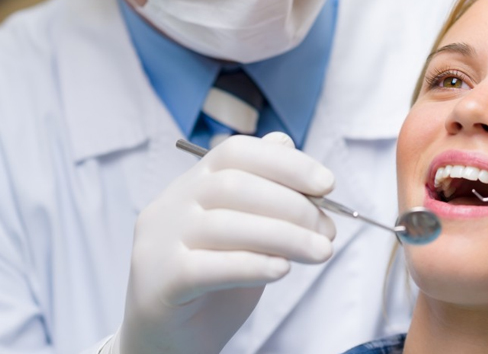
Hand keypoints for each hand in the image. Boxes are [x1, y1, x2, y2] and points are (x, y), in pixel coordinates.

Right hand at [107, 133, 335, 353]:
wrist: (168, 339)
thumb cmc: (213, 284)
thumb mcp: (245, 233)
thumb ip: (264, 196)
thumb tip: (292, 153)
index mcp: (192, 185)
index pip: (236, 152)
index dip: (286, 163)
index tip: (328, 184)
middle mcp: (171, 205)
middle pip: (234, 185)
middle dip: (293, 205)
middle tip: (328, 231)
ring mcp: (159, 242)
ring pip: (225, 225)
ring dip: (285, 236)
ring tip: (320, 252)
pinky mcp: (160, 280)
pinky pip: (208, 267)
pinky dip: (252, 265)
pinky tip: (282, 270)